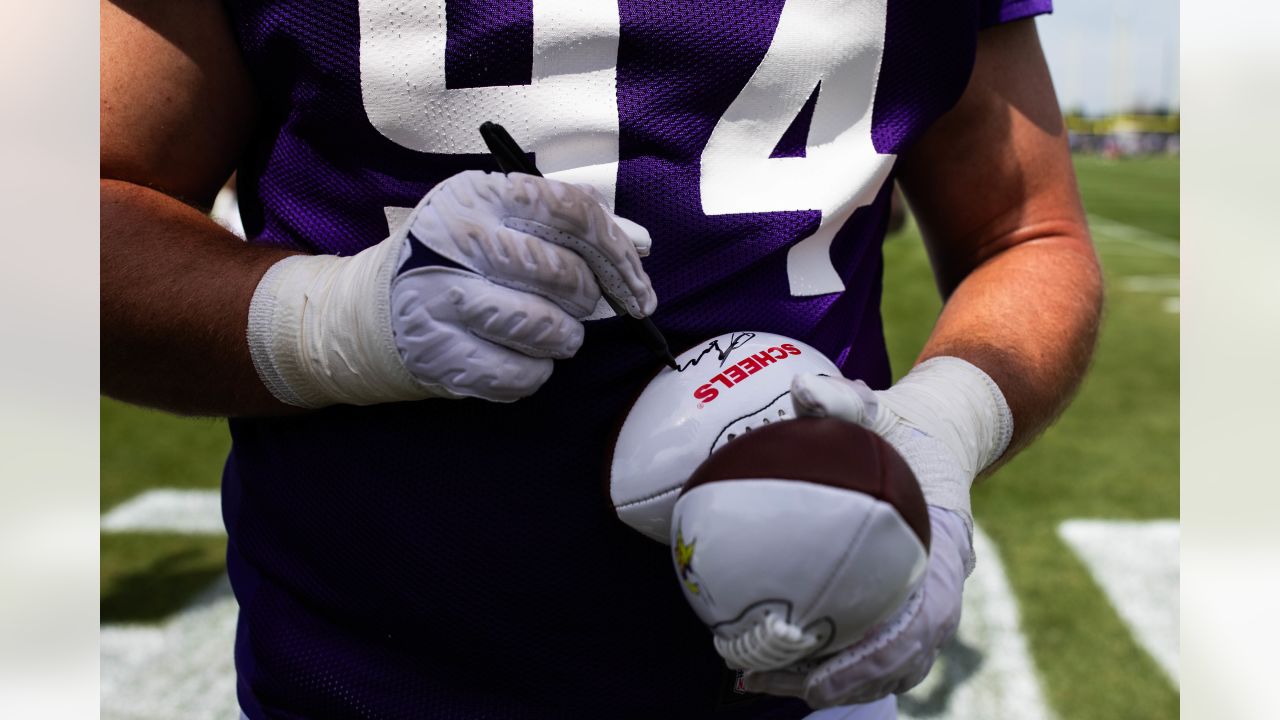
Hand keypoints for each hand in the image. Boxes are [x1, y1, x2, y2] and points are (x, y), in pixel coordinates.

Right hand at [390, 171, 655, 400]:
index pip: (570, 210)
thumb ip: (574, 226)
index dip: (615, 250)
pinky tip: (523, 358)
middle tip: (581, 305)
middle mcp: (455, 240)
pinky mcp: (437, 352)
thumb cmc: (461, 260)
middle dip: (587, 297)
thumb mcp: (507, 222)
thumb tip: (641, 244)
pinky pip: (518, 374)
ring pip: (543, 327)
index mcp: (479, 195)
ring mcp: (440, 298)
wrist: (378, 308)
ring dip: (565, 338)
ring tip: (555, 334)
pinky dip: (535, 372)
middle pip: (560, 271)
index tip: (636, 283)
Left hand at [741, 361, 1011, 706]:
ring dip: (831, 682)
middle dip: (844, 683)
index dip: (880, 655)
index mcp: (948, 544)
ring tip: (760, 679)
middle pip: (904, 658)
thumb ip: (846, 400)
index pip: (926, 618)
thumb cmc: (905, 423)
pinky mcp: (904, 601)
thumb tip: (802, 389)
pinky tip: (772, 659)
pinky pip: (873, 647)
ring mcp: (927, 597)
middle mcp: (943, 582)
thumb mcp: (881, 405)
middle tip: (772, 680)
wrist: (942, 432)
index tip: (827, 675)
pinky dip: (830, 662)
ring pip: (889, 664)